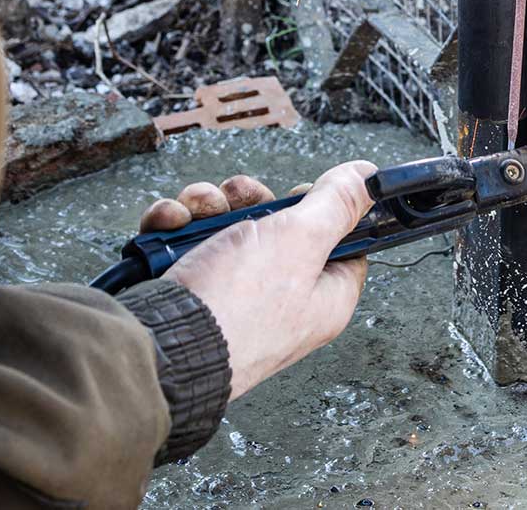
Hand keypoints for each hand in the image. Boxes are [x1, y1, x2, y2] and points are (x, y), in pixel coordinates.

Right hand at [144, 162, 376, 400]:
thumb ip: (337, 203)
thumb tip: (367, 177)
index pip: (342, 245)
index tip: (303, 194)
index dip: (325, 211)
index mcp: (323, 297)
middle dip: (249, 200)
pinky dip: (176, 228)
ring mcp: (233, 299)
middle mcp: (282, 301)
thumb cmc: (237, 309)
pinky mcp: (193, 296)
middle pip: (278, 229)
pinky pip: (188, 247)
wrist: (160, 349)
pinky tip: (168, 225)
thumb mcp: (302, 240)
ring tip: (195, 211)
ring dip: (206, 208)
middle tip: (238, 197)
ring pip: (227, 230)